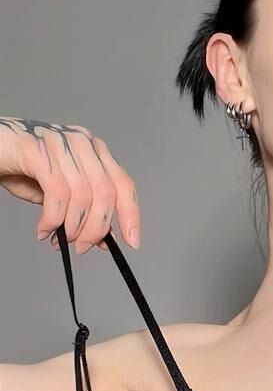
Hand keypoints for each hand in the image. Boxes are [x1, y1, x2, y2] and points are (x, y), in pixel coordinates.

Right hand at [0, 117, 140, 251]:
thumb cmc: (22, 170)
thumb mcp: (60, 195)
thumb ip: (84, 212)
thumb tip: (105, 240)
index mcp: (93, 150)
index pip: (123, 183)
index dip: (131, 214)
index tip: (132, 241)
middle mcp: (81, 142)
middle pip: (106, 192)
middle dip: (96, 228)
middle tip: (82, 247)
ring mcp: (61, 143)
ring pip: (83, 195)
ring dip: (72, 227)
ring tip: (58, 239)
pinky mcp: (38, 149)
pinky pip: (57, 192)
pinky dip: (53, 218)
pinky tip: (44, 230)